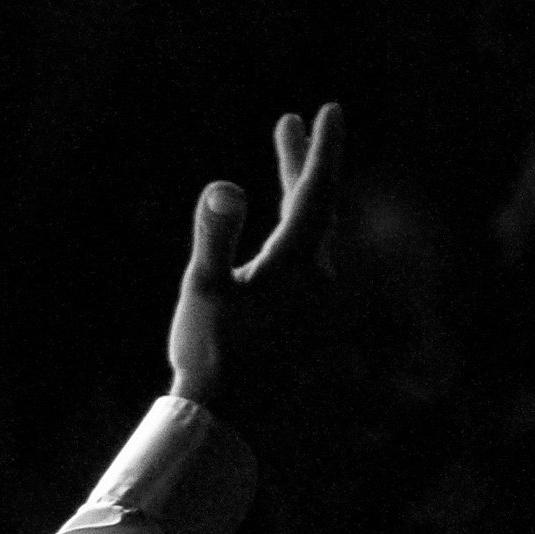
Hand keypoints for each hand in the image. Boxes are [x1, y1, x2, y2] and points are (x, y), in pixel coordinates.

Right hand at [166, 104, 345, 461]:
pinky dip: (292, 237)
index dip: (322, 150)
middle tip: (293, 125)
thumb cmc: (211, 354)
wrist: (228, 423)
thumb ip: (216, 235)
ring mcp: (314, 306)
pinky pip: (303, 266)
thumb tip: (225, 186)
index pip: (316, 193)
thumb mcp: (204, 290)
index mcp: (296, 264)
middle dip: (303, 165)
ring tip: (285, 178)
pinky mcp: (305, 327)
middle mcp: (317, 281)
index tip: (330, 110)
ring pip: (310, 239)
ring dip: (297, 202)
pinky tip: (276, 250)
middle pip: (315, 209)